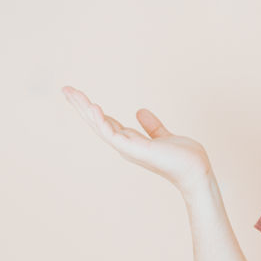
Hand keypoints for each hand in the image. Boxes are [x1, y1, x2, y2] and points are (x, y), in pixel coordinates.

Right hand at [62, 85, 211, 190]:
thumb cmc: (183, 157)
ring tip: (71, 93)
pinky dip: (101, 121)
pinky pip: (112, 134)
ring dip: (85, 109)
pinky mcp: (134, 149)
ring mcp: (128, 148)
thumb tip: (140, 111)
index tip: (79, 95)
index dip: (92, 109)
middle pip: (97, 122)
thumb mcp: (163, 136)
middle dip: (81, 106)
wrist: (196, 171)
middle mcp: (125, 145)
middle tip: (65, 89)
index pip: (106, 122)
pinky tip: (93, 107)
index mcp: (130, 141)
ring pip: (99, 126)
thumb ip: (152, 126)